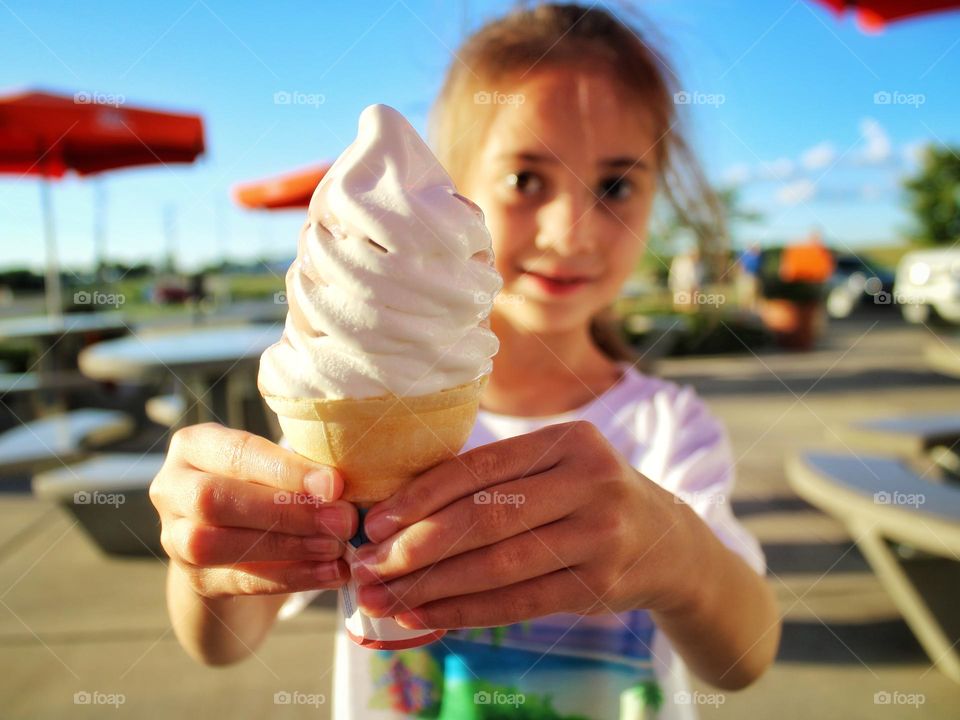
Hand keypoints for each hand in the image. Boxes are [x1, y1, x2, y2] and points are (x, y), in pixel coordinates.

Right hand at [150, 423, 358, 598]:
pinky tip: (329, 573)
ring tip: (336, 548)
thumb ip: (301, 468)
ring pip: (216, 544)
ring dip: (286, 547)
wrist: (239, 542)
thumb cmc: (269, 487)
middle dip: (285, 511)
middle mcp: (172, 488)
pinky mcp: (193, 581)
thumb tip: (341, 488)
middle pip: (215, 499)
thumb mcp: (277, 466)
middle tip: (342, 521)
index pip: (237, 452)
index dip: (285, 470)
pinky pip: (240, 581)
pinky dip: (291, 577)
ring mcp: (174, 538)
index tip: (334, 485)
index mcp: (193, 446)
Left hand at [350, 421, 693, 628]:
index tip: (377, 522)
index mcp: (570, 440)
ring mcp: (600, 535)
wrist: (667, 542)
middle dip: (416, 546)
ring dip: (431, 586)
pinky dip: (466, 611)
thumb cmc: (589, 496)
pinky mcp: (600, 584)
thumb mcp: (558, 466)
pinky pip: (520, 603)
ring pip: (498, 565)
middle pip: (486, 516)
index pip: (482, 466)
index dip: (422, 495)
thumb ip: (497, 477)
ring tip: (382, 598)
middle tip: (367, 567)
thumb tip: (401, 508)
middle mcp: (590, 482)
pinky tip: (424, 616)